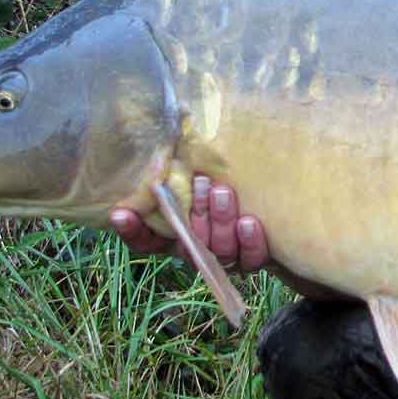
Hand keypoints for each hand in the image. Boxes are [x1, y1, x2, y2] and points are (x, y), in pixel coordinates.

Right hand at [109, 175, 271, 273]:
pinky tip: (249, 222)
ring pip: (218, 250)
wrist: (275, 199)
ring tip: (223, 192)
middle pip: (187, 244)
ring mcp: (224, 256)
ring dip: (220, 222)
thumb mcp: (200, 172)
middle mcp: (197, 248)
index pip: (145, 240)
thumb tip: (164, 140)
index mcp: (176, 232)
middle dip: (193, 214)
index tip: (121, 214)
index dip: (131, 230)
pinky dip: (249, 242)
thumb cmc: (227, 178)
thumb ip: (180, 166)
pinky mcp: (252, 258)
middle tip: (200, 183)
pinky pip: (249, 258)